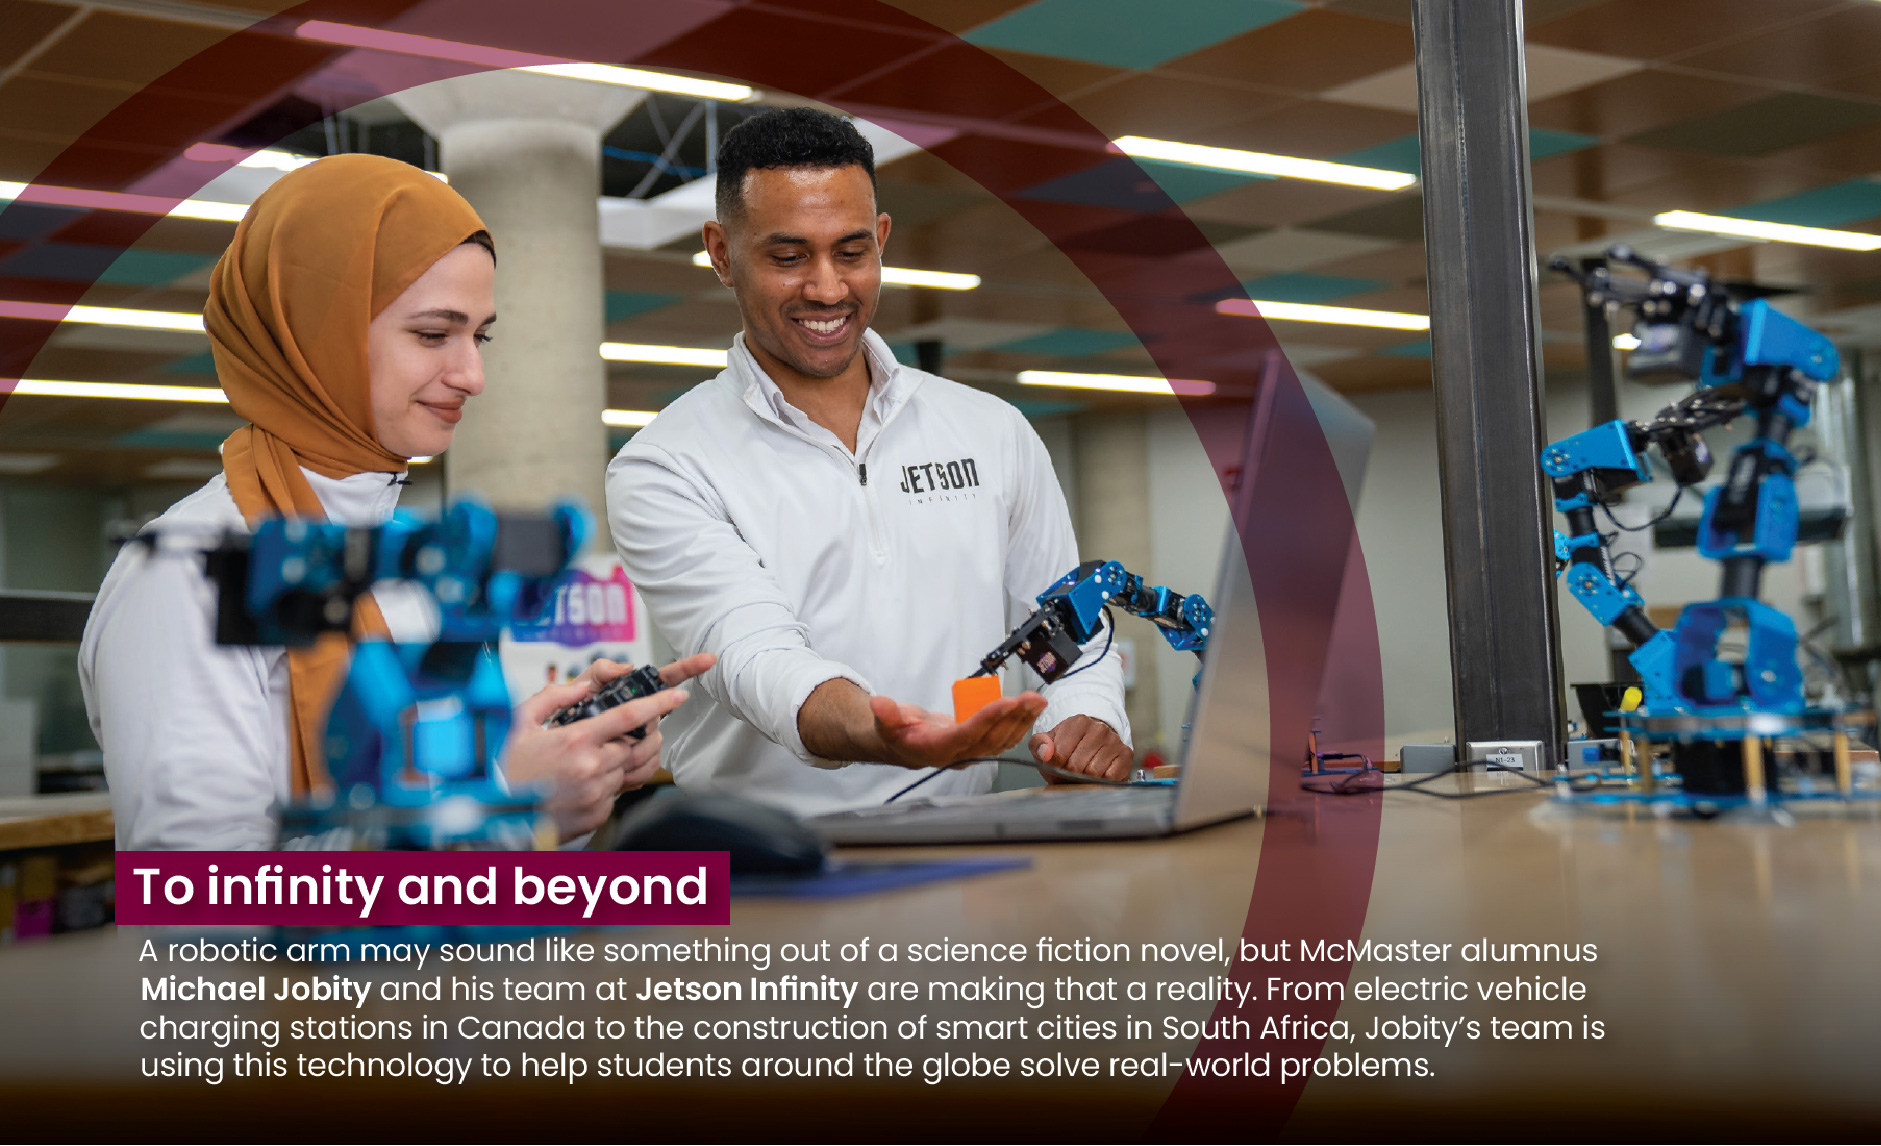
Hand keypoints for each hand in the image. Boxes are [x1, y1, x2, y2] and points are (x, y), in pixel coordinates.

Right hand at [504, 653, 713, 842]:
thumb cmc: (503, 768)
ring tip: (580, 766)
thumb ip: (553, 697)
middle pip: (630, 747)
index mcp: (575, 740)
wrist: (492, 814)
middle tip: (597, 742)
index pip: (628, 716)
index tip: (677, 696)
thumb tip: (582, 685)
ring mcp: (595, 794)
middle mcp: (590, 767)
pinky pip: (614, 794)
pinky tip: (577, 785)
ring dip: (611, 765)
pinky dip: (603, 786)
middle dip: (621, 742)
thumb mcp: (519, 722)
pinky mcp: (595, 814)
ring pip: (623, 771)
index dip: (658, 704)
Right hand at [867, 690, 1047, 769]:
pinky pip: (1006, 737)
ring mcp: (973, 753)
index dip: (987, 720)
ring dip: (1023, 720)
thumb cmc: (898, 732)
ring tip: (1037, 700)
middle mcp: (959, 755)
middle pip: (992, 739)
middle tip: (1030, 698)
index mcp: (938, 750)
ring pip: (1003, 740)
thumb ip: (886, 715)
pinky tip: (1032, 709)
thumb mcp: (885, 722)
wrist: (906, 744)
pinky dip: (1021, 723)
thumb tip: (879, 704)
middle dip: (1013, 717)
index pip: (967, 735)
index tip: (1005, 703)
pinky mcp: (982, 746)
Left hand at [1029, 715, 1130, 782]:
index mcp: (1078, 722)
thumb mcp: (1046, 744)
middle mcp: (1099, 728)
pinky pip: (1111, 776)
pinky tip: (1099, 773)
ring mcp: (1114, 740)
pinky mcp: (1126, 754)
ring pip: (1094, 772)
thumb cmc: (1066, 749)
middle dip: (1070, 773)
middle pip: (1077, 765)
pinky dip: (1102, 780)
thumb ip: (1039, 745)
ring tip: (1084, 771)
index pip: (1061, 755)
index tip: (1059, 764)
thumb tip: (1046, 753)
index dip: (1057, 766)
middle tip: (1071, 771)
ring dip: (1086, 778)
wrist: (1089, 748)